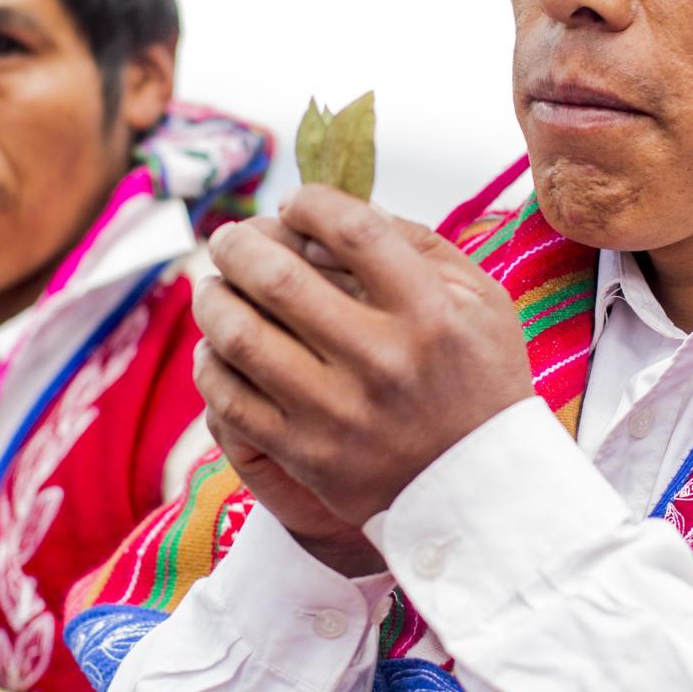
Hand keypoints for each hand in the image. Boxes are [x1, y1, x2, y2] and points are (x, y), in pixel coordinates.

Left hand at [192, 185, 533, 529]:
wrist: (480, 488)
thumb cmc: (478, 380)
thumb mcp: (479, 300)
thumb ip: (414, 244)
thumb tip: (329, 219)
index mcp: (430, 313)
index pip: (351, 229)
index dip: (309, 203)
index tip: (294, 205)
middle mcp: (382, 360)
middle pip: (278, 277)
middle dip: (238, 246)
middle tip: (229, 240)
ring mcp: (339, 413)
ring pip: (241, 337)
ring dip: (213, 300)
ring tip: (214, 288)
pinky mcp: (308, 455)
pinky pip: (231, 400)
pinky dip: (212, 365)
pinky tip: (216, 349)